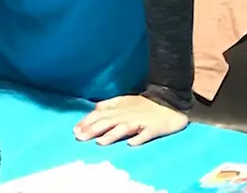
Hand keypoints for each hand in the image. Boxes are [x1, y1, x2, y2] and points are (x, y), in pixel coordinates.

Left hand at [73, 94, 187, 146]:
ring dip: (112, 135)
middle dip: (93, 130)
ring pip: (124, 128)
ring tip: (101, 142)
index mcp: (120, 108)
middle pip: (108, 122)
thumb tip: (93, 109)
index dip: (87, 121)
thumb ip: (109, 105)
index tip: (75, 130)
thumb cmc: (145, 104)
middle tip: (80, 137)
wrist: (171, 101)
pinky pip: (146, 134)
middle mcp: (127, 114)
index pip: (100, 114)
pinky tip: (131, 144)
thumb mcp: (124, 101)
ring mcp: (141, 121)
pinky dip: (139, 139)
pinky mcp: (154, 128)